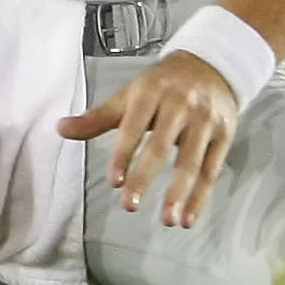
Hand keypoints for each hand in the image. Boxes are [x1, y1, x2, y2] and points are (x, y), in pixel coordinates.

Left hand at [59, 52, 240, 227]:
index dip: (123, 154)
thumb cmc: (163, 84)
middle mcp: (180, 105)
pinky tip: (188, 217)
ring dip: (180, 193)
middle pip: (161, 145)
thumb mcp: (130, 95)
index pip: (134, 127)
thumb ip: (97, 117)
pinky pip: (212, 169)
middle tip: (130, 205)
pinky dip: (201, 196)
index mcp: (151, 93)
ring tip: (168, 220)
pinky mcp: (224, 133)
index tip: (114, 181)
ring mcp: (205, 120)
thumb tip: (60, 128)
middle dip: (145, 177)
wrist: (212, 64)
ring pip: (192, 161)